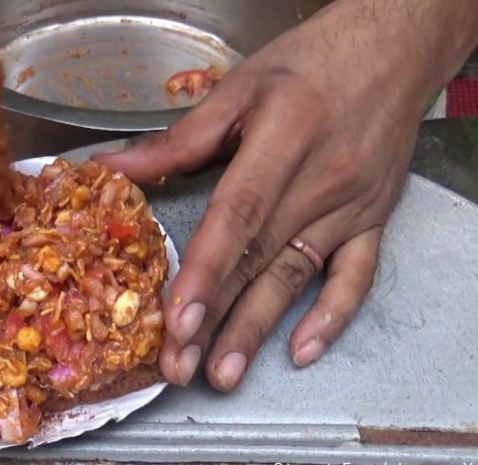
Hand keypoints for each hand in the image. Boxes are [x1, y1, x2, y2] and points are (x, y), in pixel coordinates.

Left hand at [96, 0, 477, 389]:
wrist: (395, 47)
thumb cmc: (312, 62)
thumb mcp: (240, 87)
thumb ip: (179, 138)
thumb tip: (112, 168)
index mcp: (284, 139)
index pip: (239, 216)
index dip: (207, 270)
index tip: (178, 318)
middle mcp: (322, 179)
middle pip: (259, 258)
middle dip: (218, 318)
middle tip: (181, 367)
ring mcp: (352, 205)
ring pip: (298, 276)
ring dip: (259, 329)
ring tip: (224, 373)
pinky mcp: (373, 219)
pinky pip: (357, 276)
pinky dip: (332, 316)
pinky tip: (300, 350)